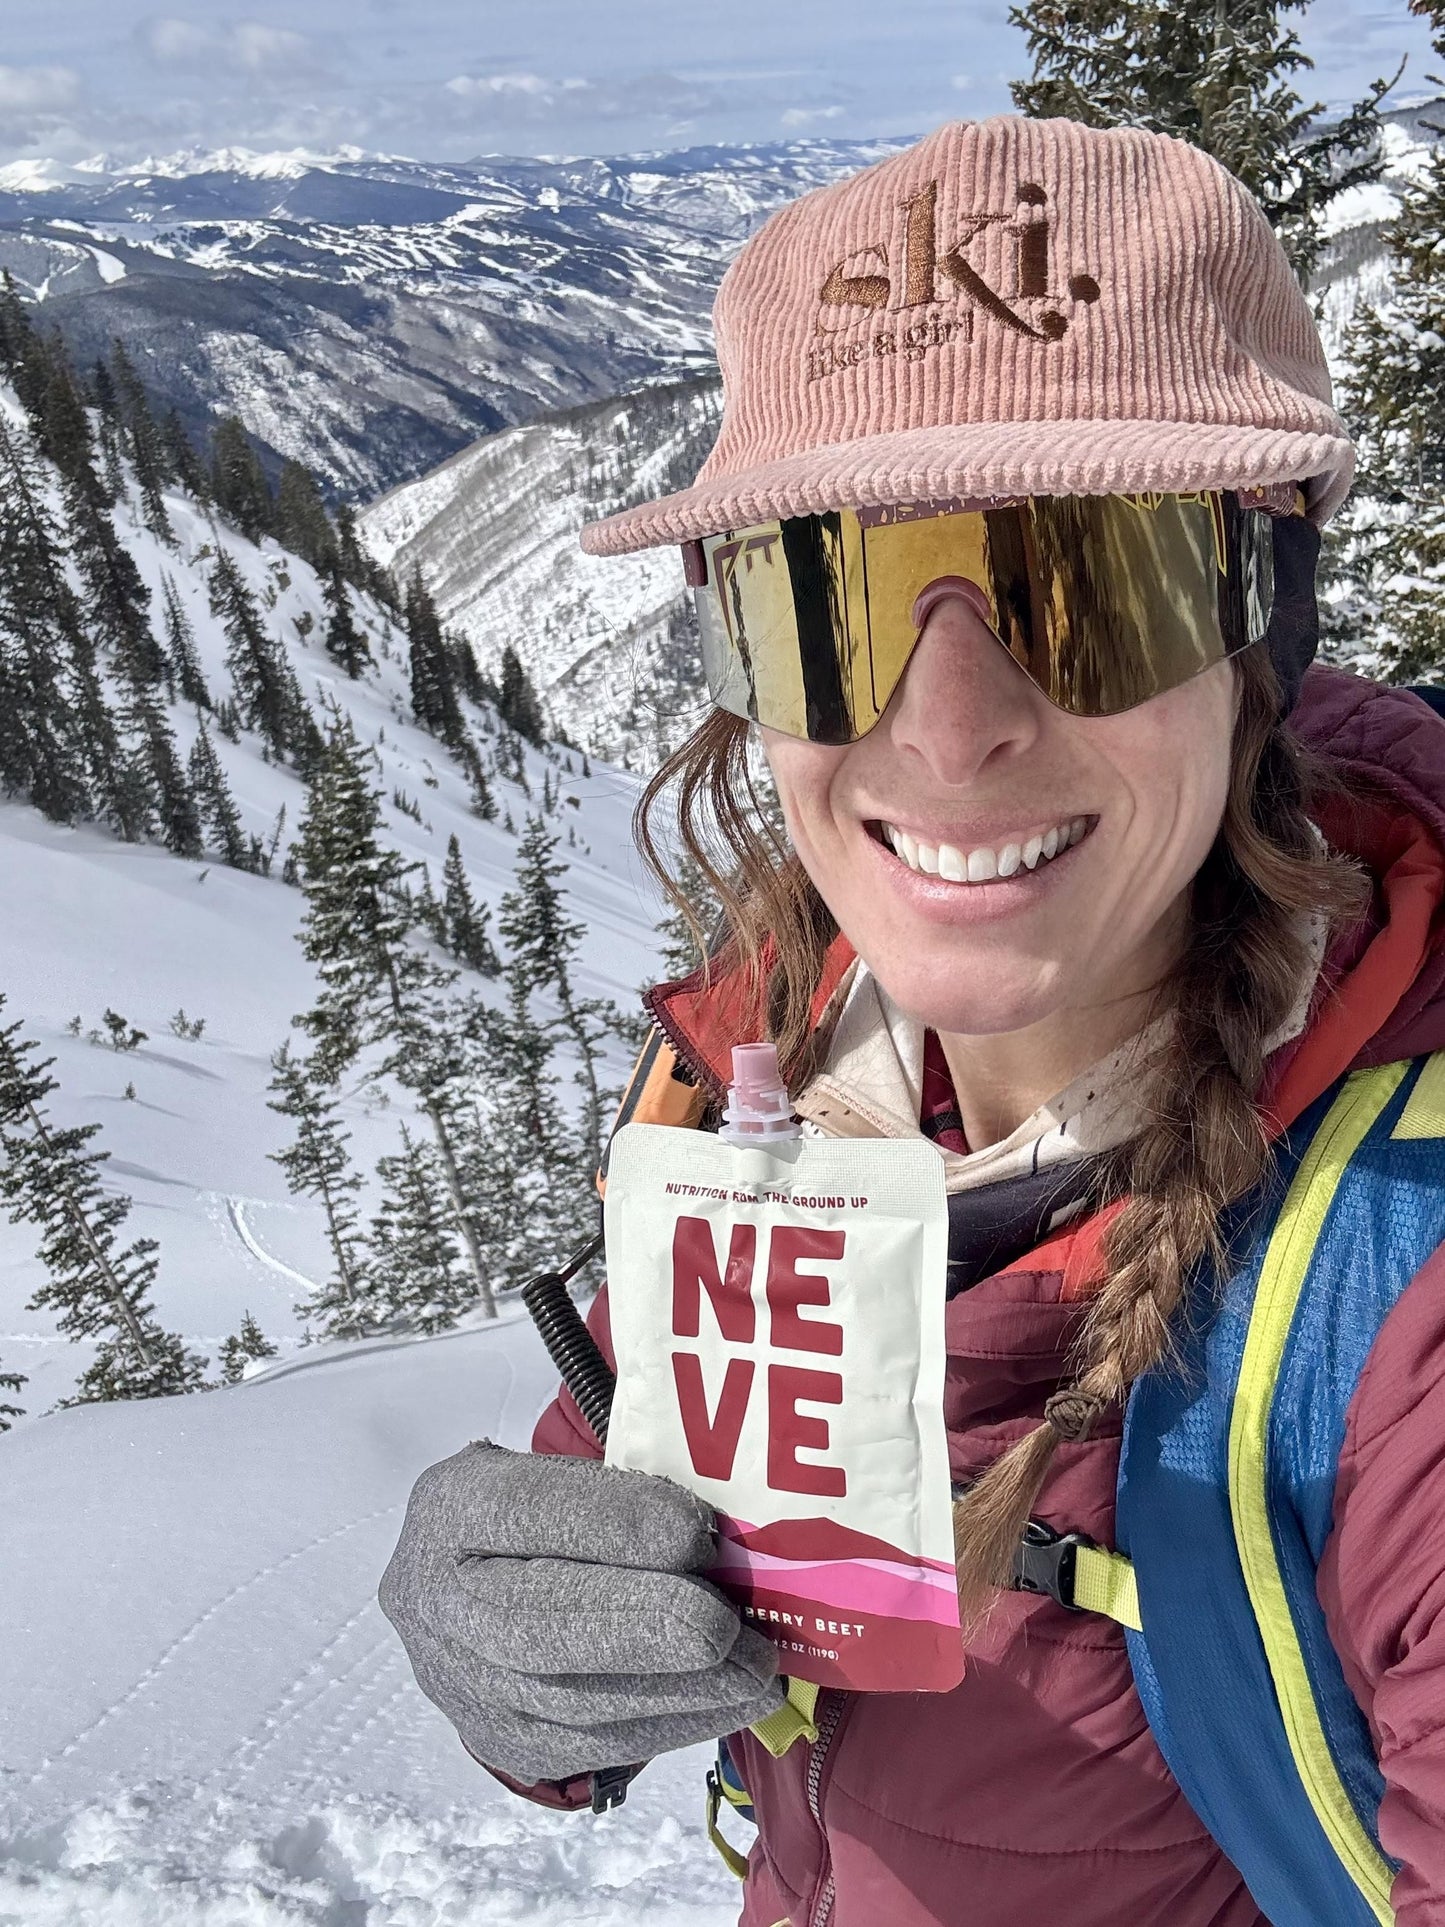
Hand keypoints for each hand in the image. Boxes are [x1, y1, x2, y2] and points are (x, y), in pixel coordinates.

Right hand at [379, 1440, 783, 1781]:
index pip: (526, 1513)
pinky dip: (668, 1725)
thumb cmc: (543, 1515)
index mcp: (451, 1507)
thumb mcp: (563, 1473)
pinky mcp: (498, 1739)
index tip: (696, 1530)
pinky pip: (588, 1745)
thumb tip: (719, 1538)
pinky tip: (726, 1705)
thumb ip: (624, 1494)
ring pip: (568, 1699)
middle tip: (730, 1627)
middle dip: (645, 1626)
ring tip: (753, 1671)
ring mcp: (459, 1681)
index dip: (611, 1524)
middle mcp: (435, 1599)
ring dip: (676, 1690)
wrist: (473, 1582)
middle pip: (535, 1623)